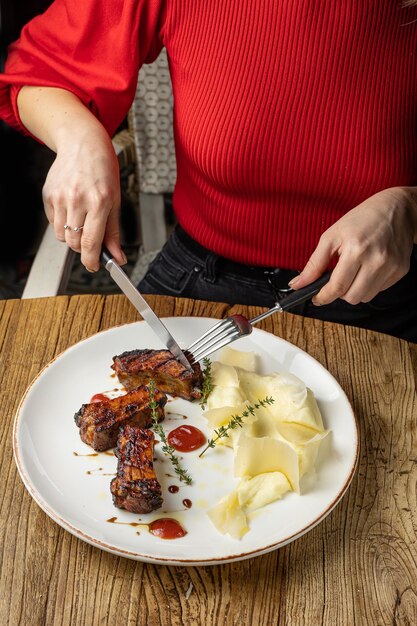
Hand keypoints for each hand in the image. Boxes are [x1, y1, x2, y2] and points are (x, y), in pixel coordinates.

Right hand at [43, 126, 124, 270]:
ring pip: (62, 236)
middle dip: (83, 248)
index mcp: (98, 202)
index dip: (92, 260)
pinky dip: (63, 224)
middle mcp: (77, 199)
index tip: (94, 266)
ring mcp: (60, 197)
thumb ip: (114, 232)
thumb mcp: (115, 201)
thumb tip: (118, 257)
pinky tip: (72, 210)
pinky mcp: (48, 195)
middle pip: (75, 243)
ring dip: (72, 237)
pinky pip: (53, 223)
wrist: (82, 144)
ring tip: (82, 221)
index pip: (92, 242)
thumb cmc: (102, 170)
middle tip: (91, 241)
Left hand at [290, 187, 416, 304]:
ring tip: (353, 271)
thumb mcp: (332, 236)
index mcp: (356, 249)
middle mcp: (377, 260)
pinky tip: (368, 268)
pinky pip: (379, 290)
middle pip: (352, 297)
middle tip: (337, 279)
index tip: (317, 298)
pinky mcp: (401, 270)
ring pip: (365, 298)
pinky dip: (369, 285)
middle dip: (339, 293)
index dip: (323, 297)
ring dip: (354, 290)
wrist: (397, 208)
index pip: (337, 287)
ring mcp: (392, 266)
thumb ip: (315, 263)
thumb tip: (298, 284)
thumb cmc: (362, 219)